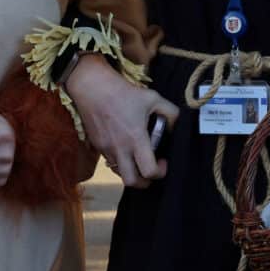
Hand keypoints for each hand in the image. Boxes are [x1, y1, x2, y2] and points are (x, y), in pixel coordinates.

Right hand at [68, 54, 178, 188]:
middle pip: (132, 182)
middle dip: (144, 182)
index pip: (148, 171)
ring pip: (119, 174)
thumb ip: (170, 112)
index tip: (163, 162)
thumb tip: (176, 126)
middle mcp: (120, 148)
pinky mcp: (97, 146)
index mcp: (135, 138)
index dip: (160, 172)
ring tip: (138, 160)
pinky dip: (120, 162)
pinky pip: (110, 162)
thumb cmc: (124, 93)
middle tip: (151, 169)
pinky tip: (125, 149)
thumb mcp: (153, 98)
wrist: (93, 88)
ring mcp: (106, 149)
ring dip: (131, 172)